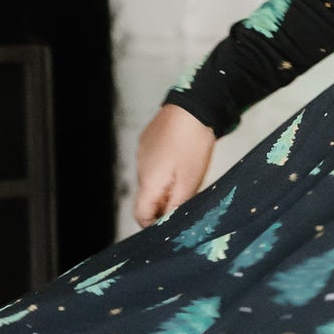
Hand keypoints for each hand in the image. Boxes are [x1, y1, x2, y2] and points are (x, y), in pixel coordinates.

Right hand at [133, 103, 215, 226]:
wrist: (193, 107)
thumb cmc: (193, 144)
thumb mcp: (190, 181)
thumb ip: (176, 205)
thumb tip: (167, 226)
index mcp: (148, 182)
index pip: (140, 215)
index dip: (154, 224)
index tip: (171, 223)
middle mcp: (140, 168)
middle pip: (148, 197)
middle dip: (165, 202)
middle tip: (188, 196)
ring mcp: (143, 152)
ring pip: (152, 179)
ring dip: (167, 184)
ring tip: (188, 173)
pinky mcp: (148, 140)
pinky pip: (154, 162)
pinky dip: (166, 166)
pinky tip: (183, 157)